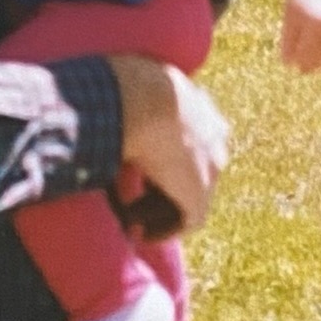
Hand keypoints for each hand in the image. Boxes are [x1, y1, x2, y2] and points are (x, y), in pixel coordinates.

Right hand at [104, 54, 228, 233]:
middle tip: (130, 201)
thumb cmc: (127, 86)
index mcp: (201, 108)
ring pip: (188, 197)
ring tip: (128, 219)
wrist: (142, 98)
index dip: (161, 161)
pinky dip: (163, 230)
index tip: (138, 174)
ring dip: (157, 211)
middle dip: (160, 189)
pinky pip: (188, 221)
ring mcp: (211, 167)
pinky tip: (141, 234)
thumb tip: (106, 112)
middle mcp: (214, 138)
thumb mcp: (133, 89)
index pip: (187, 141)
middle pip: (189, 170)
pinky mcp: (200, 193)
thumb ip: (130, 105)